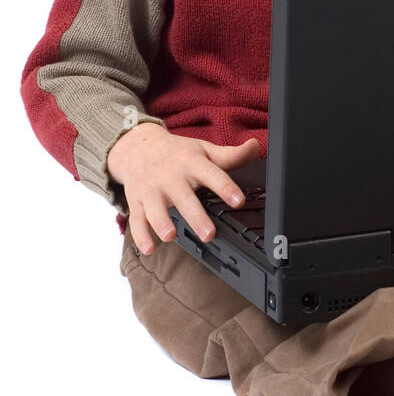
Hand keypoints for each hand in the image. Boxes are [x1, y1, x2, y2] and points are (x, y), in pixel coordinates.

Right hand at [107, 123, 260, 255]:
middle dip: (195, 216)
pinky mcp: (136, 202)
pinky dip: (141, 236)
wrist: (137, 147)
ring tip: (171, 237)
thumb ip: (230, 155)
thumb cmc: (177, 153)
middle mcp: (171, 177)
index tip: (238, 201)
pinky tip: (149, 248)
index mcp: (191, 163)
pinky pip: (136, 220)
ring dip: (162, 223)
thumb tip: (254, 147)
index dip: (226, 188)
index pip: (212, 175)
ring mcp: (151, 190)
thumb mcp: (204, 150)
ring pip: (155, 209)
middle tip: (209, 234)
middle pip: (184, 198)